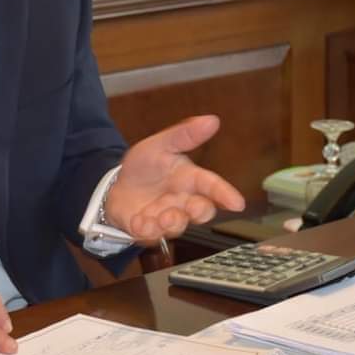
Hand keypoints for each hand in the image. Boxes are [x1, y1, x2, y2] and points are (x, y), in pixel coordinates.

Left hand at [105, 115, 244, 241]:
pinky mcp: (147, 230)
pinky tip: (139, 221)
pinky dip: (146, 229)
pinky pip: (150, 235)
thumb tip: (212, 120)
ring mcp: (166, 218)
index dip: (225, 193)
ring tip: (162, 216)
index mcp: (189, 179)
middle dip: (200, 211)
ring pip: (178, 226)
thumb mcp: (161, 145)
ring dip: (172, 222)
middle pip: (202, 211)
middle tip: (193, 207)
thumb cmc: (146, 166)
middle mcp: (182, 202)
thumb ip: (184, 135)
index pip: (212, 185)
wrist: (117, 184)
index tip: (237, 203)